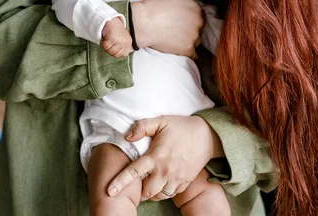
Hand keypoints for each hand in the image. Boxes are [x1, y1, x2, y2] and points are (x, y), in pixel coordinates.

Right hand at [101, 18, 132, 57]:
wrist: (110, 19)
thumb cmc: (115, 28)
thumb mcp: (122, 38)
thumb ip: (122, 47)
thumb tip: (120, 54)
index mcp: (129, 43)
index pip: (123, 55)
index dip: (116, 52)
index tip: (112, 47)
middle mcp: (125, 43)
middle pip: (115, 54)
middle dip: (110, 50)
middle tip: (108, 43)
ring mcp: (120, 41)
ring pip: (110, 51)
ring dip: (106, 47)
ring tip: (107, 40)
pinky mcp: (113, 39)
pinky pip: (106, 46)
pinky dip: (103, 43)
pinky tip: (104, 39)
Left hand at [106, 115, 222, 201]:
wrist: (207, 136)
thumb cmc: (181, 127)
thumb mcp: (160, 121)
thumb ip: (142, 127)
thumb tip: (127, 136)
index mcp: (156, 156)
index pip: (134, 172)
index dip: (120, 182)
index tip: (110, 191)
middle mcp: (165, 170)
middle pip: (147, 192)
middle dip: (139, 192)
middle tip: (135, 185)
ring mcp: (176, 178)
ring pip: (159, 196)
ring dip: (151, 193)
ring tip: (148, 184)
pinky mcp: (185, 182)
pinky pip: (172, 194)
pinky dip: (165, 192)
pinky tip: (162, 182)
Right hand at [131, 0, 203, 58]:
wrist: (142, 23)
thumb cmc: (153, 9)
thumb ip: (185, 5)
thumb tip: (186, 11)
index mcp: (196, 8)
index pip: (201, 17)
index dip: (192, 21)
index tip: (184, 24)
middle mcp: (198, 22)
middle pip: (199, 30)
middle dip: (190, 31)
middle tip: (178, 33)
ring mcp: (194, 36)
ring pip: (196, 42)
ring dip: (188, 42)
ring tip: (175, 41)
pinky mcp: (188, 49)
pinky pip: (194, 54)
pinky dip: (188, 53)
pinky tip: (180, 50)